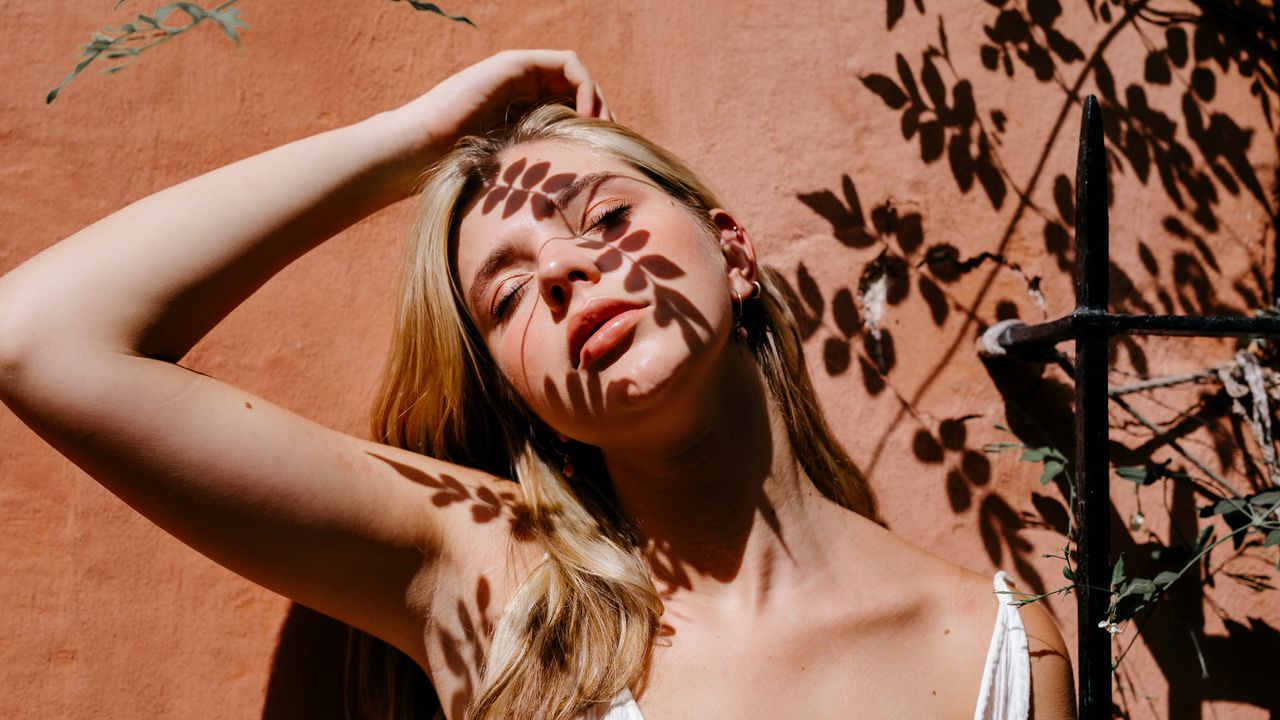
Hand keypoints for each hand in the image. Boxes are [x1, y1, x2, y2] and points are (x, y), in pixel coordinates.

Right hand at [389, 50, 611, 169]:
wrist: (421, 149)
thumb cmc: (456, 171)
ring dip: (598, 99)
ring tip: (600, 129)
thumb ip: (535, 176)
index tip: (604, 156)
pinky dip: (585, 87)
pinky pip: (567, 64)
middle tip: (611, 143)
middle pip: (579, 91)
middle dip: (601, 114)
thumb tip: (571, 210)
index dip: (593, 129)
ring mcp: (519, 74)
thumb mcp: (511, 176)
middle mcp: (523, 90)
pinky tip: (584, 117)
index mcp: (522, 114)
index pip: (571, 110)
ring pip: (577, 75)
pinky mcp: (515, 64)